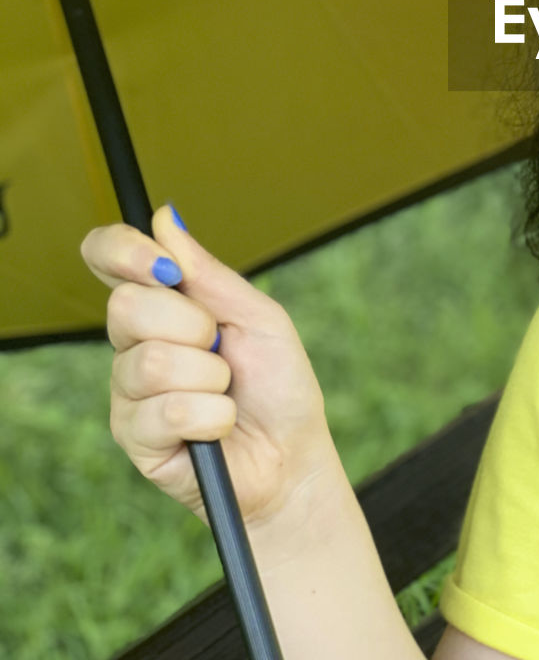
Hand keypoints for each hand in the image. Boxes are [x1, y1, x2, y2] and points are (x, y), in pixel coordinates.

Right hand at [81, 206, 338, 529]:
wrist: (293, 456)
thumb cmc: (280, 384)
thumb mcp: (258, 316)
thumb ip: (208, 274)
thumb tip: (164, 217)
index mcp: (164, 305)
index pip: (109, 259)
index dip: (122, 251)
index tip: (162, 265)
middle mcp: (135, 344)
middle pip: (126, 307)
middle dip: (192, 325)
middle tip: (222, 348)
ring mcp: (129, 392)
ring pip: (150, 362)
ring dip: (210, 377)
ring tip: (227, 392)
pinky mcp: (134, 438)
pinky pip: (165, 411)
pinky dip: (212, 414)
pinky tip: (220, 425)